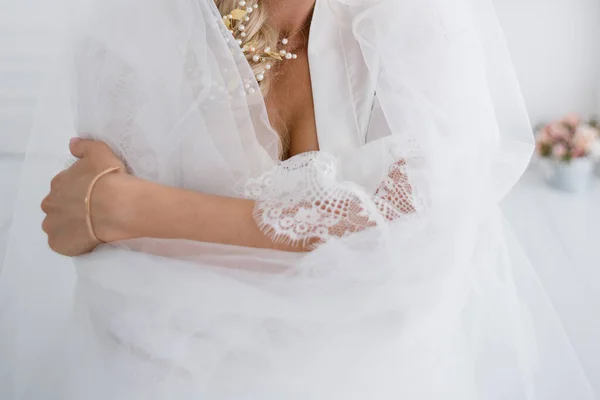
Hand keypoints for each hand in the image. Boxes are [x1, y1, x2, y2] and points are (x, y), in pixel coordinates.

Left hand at [41, 138, 126, 255]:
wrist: (119, 205)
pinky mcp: (60, 244)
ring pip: (58, 227)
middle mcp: (50, 204)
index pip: (63, 187)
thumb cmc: (108, 177)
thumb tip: (72, 143)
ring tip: (92, 227)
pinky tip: (89, 240)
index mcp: (58, 183)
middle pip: (57, 207)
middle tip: (92, 211)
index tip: (92, 194)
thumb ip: (83, 147)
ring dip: (70, 227)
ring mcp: (53, 226)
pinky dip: (73, 243)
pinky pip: (64, 245)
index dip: (78, 191)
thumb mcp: (100, 151)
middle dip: (70, 209)